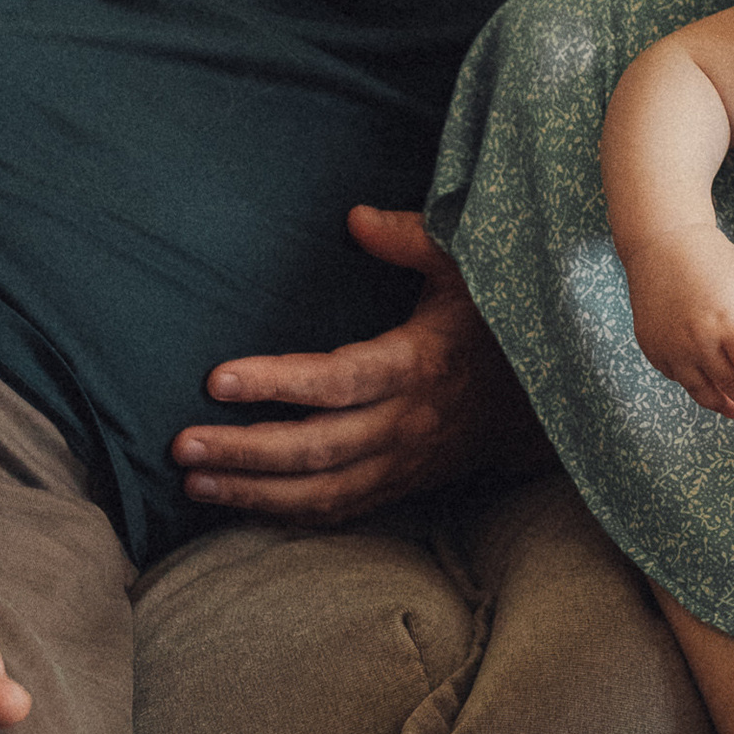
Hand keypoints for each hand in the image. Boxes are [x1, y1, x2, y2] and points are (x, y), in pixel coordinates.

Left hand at [172, 207, 545, 523]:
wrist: (550, 399)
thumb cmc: (496, 323)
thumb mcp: (467, 267)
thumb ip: (410, 240)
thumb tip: (355, 219)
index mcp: (419, 365)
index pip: (337, 381)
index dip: (277, 383)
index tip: (218, 379)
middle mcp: (408, 423)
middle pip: (317, 449)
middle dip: (246, 451)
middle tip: (182, 444)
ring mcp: (405, 463)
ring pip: (323, 492)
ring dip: (255, 491)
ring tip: (193, 481)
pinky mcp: (403, 485)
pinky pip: (341, 510)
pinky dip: (288, 514)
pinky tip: (238, 504)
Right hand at [621, 222, 733, 420]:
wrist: (658, 242)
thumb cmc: (709, 254)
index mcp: (728, 319)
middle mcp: (699, 338)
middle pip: (732, 385)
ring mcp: (673, 346)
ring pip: (702, 390)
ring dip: (723, 404)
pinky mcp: (654, 348)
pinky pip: (678, 378)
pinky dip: (696, 387)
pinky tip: (707, 388)